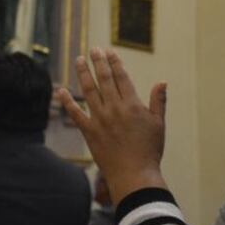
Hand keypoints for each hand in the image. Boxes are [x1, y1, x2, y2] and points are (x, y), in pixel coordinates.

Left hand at [58, 48, 166, 203]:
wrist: (134, 174)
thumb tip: (162, 81)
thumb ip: (158, 101)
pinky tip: (61, 90)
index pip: (121, 77)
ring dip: (83, 74)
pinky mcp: (89, 132)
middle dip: (98, 62)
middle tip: (94, 50)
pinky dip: (67, 102)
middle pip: (104, 79)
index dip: (114, 62)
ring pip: (88, 91)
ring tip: (79, 61)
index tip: (109, 51)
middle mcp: (114, 108)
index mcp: (132, 105)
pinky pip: (75, 114)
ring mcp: (100, 119)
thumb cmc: (150, 150)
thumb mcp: (159, 124)